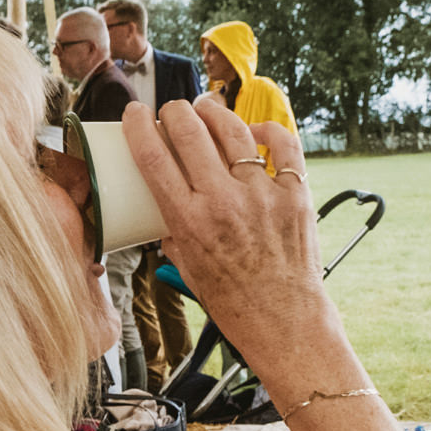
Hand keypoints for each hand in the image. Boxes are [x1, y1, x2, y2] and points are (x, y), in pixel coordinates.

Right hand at [127, 99, 332, 379]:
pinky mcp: (294, 193)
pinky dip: (266, 131)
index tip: (135, 114)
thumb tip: (163, 211)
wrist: (284, 321)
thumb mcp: (188, 268)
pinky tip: (254, 132)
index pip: (153, 156)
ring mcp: (261, 194)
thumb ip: (173, 233)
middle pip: (188, 130)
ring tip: (206, 109)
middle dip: (174, 112)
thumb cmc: (235, 302)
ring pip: (232, 129)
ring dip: (213, 112)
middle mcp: (223, 202)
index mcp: (189, 221)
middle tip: (173, 113)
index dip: (139, 126)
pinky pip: (282, 144)